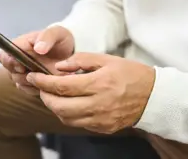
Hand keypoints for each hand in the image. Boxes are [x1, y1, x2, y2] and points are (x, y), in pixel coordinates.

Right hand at [0, 25, 74, 94]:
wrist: (70, 50)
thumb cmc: (60, 38)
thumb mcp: (56, 33)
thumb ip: (46, 37)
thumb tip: (38, 48)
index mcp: (19, 46)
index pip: (4, 56)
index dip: (10, 63)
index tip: (23, 66)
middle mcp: (19, 60)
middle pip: (11, 73)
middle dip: (23, 76)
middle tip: (39, 74)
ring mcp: (25, 72)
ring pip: (19, 83)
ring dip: (32, 82)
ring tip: (47, 77)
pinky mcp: (33, 83)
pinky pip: (29, 90)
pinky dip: (38, 88)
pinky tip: (48, 83)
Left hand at [26, 53, 155, 133]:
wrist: (154, 97)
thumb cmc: (131, 74)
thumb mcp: (107, 59)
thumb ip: (81, 60)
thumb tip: (59, 66)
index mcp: (99, 84)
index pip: (62, 86)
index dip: (43, 82)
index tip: (33, 76)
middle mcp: (98, 104)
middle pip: (59, 106)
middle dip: (45, 96)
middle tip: (41, 87)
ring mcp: (100, 119)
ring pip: (66, 118)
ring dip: (54, 107)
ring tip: (53, 95)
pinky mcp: (103, 129)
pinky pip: (78, 124)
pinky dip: (68, 115)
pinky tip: (69, 104)